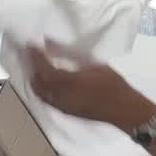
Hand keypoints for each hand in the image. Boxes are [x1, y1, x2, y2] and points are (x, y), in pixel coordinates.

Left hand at [27, 40, 154, 132]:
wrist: (125, 110)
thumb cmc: (114, 85)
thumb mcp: (93, 64)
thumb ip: (69, 53)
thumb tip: (49, 43)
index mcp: (71, 83)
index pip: (44, 69)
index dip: (34, 56)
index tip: (30, 45)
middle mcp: (63, 97)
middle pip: (37, 83)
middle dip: (32, 68)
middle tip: (32, 55)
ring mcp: (63, 107)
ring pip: (40, 93)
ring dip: (36, 79)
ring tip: (39, 66)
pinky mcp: (67, 112)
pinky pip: (47, 99)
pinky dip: (43, 88)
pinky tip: (49, 81)